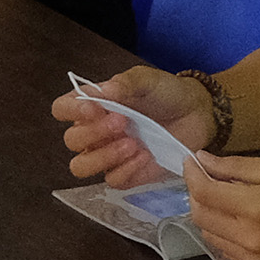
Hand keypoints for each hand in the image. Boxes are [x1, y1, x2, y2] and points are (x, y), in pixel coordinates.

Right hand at [51, 64, 213, 188]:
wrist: (198, 113)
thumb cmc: (166, 93)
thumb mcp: (147, 80)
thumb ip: (125, 83)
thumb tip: (100, 91)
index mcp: (93, 105)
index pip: (62, 108)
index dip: (71, 110)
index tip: (95, 107)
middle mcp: (95, 132)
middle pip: (71, 141)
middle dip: (94, 133)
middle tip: (123, 122)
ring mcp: (109, 155)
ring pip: (82, 167)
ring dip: (103, 156)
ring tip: (131, 144)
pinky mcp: (128, 173)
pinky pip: (112, 180)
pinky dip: (126, 169)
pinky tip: (145, 156)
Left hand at [185, 154, 259, 259]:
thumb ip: (237, 167)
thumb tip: (202, 161)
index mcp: (256, 208)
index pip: (204, 193)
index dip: (192, 175)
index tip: (192, 162)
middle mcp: (251, 239)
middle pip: (201, 217)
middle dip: (198, 195)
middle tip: (207, 179)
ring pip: (211, 238)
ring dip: (210, 217)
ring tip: (225, 200)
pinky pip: (229, 253)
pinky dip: (226, 235)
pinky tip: (241, 222)